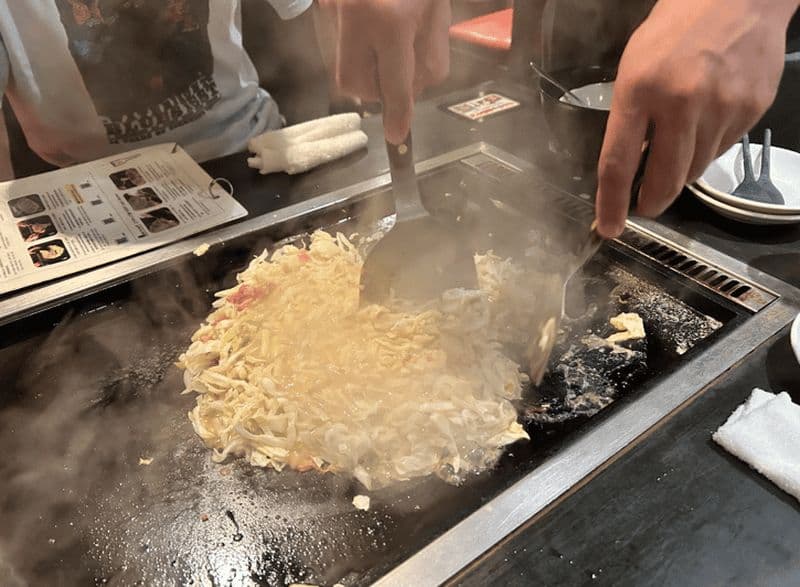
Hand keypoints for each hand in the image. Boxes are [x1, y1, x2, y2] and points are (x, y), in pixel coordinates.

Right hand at [317, 0, 450, 143]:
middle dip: (374, 88)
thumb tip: (415, 92)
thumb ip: (432, 55)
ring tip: (384, 40)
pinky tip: (371, 25)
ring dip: (365, 67)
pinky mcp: (322, 4)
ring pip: (343, 66)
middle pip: (354, 83)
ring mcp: (332, 10)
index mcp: (389, 21)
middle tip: (393, 69)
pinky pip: (337, 41)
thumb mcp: (437, 11)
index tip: (396, 134)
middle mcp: (353, 17)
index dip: (397, 113)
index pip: (393, 84)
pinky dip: (357, 45)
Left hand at [595, 0, 797, 237]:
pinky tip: (704, 124)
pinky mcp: (750, 111)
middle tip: (644, 205)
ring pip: (694, 171)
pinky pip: (721, 151)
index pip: (618, 163)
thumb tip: (630, 166)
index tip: (608, 227)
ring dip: (679, 174)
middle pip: (664, 180)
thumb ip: (630, 117)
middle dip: (651, 202)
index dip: (611, 203)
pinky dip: (706, 150)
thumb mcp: (634, 67)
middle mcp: (681, 104)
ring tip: (675, 149)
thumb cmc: (676, 28)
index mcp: (640, 91)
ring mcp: (721, 108)